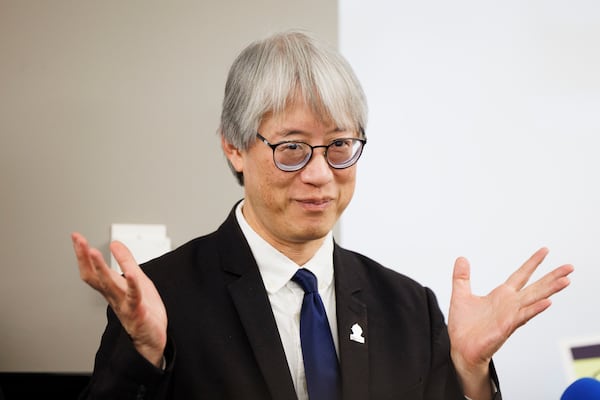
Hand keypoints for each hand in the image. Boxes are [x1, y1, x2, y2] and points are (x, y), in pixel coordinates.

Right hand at [71, 232, 167, 366]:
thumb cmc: (144, 310)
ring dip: (101, 268)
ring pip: (109, 286)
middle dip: (85, 258)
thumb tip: (115, 243)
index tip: (76, 237)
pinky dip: (132, 285)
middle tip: (79, 240)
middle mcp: (114, 296)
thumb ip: (126, 261)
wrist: (152, 338)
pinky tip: (130, 274)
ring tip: (94, 252)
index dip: (83, 254)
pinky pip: (134, 297)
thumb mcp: (137, 278)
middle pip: (94, 276)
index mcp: (112, 288)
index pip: (92, 270)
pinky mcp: (138, 311)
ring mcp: (124, 304)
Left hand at [447, 247, 573, 398]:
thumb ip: (462, 277)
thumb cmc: (464, 326)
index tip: (545, 250)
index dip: (532, 263)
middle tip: (570, 267)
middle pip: (535, 287)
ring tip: (565, 280)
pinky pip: (523, 316)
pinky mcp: (506, 327)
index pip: (521, 275)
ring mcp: (510, 315)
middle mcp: (510, 304)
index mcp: (501, 295)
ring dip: (550, 290)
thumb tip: (461, 258)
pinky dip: (535, 309)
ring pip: (534, 300)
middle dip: (552, 276)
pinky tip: (547, 302)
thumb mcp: (460, 294)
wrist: (461, 348)